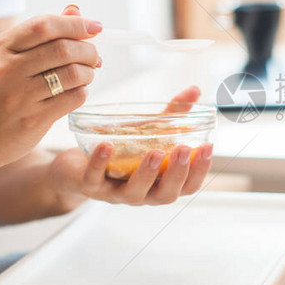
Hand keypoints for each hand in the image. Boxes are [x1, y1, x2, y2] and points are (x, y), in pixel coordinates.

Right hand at [0, 6, 101, 171]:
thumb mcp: (7, 58)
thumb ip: (41, 35)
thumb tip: (76, 11)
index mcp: (1, 47)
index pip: (44, 25)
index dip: (76, 24)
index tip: (96, 27)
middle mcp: (7, 69)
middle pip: (63, 49)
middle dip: (89, 51)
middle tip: (95, 57)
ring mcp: (19, 96)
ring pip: (73, 74)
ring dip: (89, 73)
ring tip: (88, 75)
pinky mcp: (32, 119)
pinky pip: (73, 98)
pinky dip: (83, 92)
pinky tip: (76, 92)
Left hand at [47, 86, 213, 205]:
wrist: (76, 166)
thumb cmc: (120, 151)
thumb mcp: (148, 131)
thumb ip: (173, 115)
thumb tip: (196, 90)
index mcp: (160, 183)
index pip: (187, 185)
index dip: (200, 170)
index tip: (208, 147)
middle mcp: (142, 193)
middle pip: (166, 194)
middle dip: (177, 173)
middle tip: (185, 151)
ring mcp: (115, 193)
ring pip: (134, 193)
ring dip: (147, 173)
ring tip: (155, 152)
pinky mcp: (89, 186)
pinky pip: (95, 179)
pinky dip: (101, 163)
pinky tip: (107, 145)